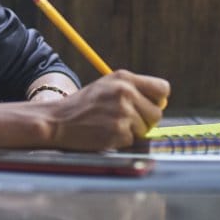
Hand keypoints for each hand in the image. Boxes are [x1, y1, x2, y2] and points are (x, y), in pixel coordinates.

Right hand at [44, 69, 169, 150]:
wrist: (57, 120)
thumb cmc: (84, 105)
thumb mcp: (107, 86)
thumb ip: (133, 90)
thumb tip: (162, 104)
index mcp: (124, 78)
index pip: (162, 89)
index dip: (157, 100)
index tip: (147, 106)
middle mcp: (125, 92)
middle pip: (157, 113)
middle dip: (145, 120)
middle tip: (124, 119)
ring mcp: (122, 113)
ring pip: (146, 129)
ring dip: (132, 131)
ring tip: (110, 124)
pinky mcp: (118, 132)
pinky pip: (132, 140)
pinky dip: (121, 140)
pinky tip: (105, 133)